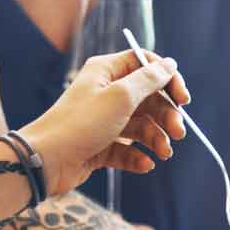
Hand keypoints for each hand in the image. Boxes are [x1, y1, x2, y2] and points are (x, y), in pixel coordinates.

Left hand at [19, 50, 190, 196]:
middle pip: (150, 99)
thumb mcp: (120, 97)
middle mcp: (107, 93)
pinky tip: (145, 164)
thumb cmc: (81, 123)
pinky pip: (129, 149)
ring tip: (163, 154)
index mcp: (107, 72)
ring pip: (143, 126)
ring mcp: (105, 120)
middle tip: (178, 133)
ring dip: (157, 140)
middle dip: (167, 117)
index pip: (147, 66)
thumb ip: (149, 80)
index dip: (168, 80)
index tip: (183, 100)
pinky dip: (139, 157)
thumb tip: (170, 64)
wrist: (46, 160)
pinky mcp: (102, 145)